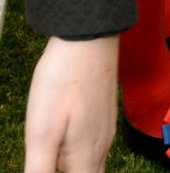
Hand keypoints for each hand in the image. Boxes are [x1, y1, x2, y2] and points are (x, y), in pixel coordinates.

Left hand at [24, 35, 118, 172]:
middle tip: (51, 161)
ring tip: (53, 152)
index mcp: (86, 158)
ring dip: (73, 166)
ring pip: (92, 162)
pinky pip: (94, 143)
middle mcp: (101, 146)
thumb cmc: (64, 81)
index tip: (49, 166)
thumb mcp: (41, 134)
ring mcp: (105, 127)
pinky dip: (79, 151)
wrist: (89, 37)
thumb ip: (38, 171)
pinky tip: (65, 136)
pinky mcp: (104, 111)